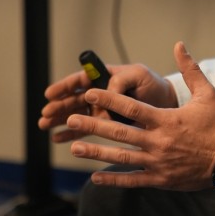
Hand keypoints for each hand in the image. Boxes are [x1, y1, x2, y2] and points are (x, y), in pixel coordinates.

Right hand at [38, 61, 176, 142]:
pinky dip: (72, 134)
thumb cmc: (154, 85)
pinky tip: (58, 139)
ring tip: (45, 126)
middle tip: (45, 114)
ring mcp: (104, 111)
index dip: (65, 86)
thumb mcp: (139, 76)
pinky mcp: (108, 126)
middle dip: (59, 105)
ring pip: (77, 114)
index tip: (50, 93)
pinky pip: (87, 130)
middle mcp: (102, 94)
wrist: (169, 105)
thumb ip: (119, 83)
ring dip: (60, 120)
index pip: (82, 79)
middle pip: (75, 99)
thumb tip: (102, 98)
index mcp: (108, 76)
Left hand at [66, 43, 214, 189]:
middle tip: (71, 118)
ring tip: (75, 147)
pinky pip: (132, 180)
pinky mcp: (159, 180)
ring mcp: (157, 163)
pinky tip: (95, 177)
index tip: (89, 92)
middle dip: (93, 124)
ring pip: (120, 158)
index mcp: (165, 120)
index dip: (108, 99)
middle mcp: (157, 141)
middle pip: (118, 132)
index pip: (131, 108)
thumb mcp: (207, 94)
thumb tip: (179, 45)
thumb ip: (190, 70)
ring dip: (96, 153)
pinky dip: (113, 179)